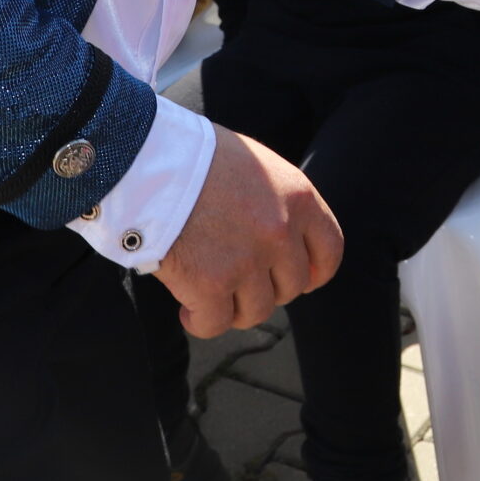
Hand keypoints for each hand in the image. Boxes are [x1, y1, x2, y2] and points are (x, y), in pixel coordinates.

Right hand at [153, 125, 343, 336]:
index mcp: (299, 198)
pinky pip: (215, 324)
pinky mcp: (210, 284)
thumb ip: (278, 203)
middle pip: (291, 286)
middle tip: (237, 279)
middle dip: (265, 288)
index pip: (329, 250)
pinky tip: (187, 308)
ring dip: (234, 308)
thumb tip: (285, 236)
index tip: (300, 279)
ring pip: (256, 311)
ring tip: (209, 292)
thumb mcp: (257, 167)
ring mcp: (247, 261)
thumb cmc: (196, 157)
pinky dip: (201, 321)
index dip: (315, 272)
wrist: (150, 158)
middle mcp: (280, 232)